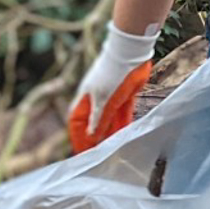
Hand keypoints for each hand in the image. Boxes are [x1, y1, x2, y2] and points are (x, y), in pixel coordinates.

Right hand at [68, 21, 158, 150]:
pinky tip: (125, 135)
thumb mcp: (104, 101)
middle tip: (100, 156)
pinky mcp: (125, 95)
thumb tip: (90, 138)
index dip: (79, 138)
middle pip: (93, 123)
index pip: (78, 123)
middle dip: (95, 139)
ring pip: (109, 120)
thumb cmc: (112, 74)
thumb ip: (98, 120)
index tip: (83, 154)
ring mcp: (111, 97)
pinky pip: (122, 114)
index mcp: (86, 99)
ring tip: (113, 150)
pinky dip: (123, 124)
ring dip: (110, 133)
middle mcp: (97, 100)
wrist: (131, 52)